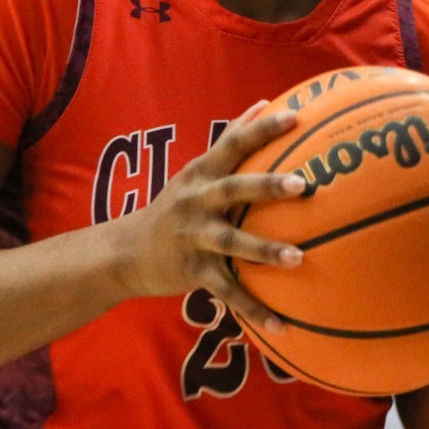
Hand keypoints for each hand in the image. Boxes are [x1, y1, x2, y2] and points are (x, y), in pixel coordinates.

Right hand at [109, 100, 308, 332]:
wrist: (125, 252)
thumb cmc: (173, 207)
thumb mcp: (195, 171)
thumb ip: (230, 141)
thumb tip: (264, 104)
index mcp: (201, 174)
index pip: (233, 143)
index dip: (262, 128)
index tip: (295, 116)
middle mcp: (196, 201)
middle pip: (234, 189)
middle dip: (267, 186)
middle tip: (303, 184)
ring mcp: (194, 237)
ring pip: (232, 243)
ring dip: (264, 250)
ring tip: (298, 258)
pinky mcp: (193, 271)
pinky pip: (228, 291)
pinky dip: (254, 308)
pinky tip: (280, 324)